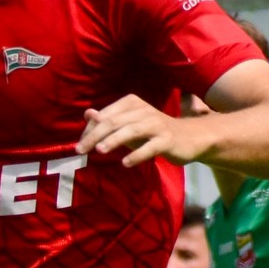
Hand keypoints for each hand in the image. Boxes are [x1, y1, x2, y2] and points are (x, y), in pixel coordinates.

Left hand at [78, 94, 205, 168]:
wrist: (189, 137)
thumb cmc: (153, 132)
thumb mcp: (129, 125)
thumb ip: (109, 120)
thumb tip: (87, 114)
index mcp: (132, 104)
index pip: (106, 115)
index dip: (90, 130)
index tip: (79, 145)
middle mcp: (144, 111)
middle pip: (115, 122)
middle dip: (95, 135)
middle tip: (80, 150)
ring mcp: (157, 125)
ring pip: (132, 131)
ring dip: (114, 140)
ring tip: (99, 150)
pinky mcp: (167, 140)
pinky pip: (150, 147)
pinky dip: (137, 154)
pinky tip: (125, 163)